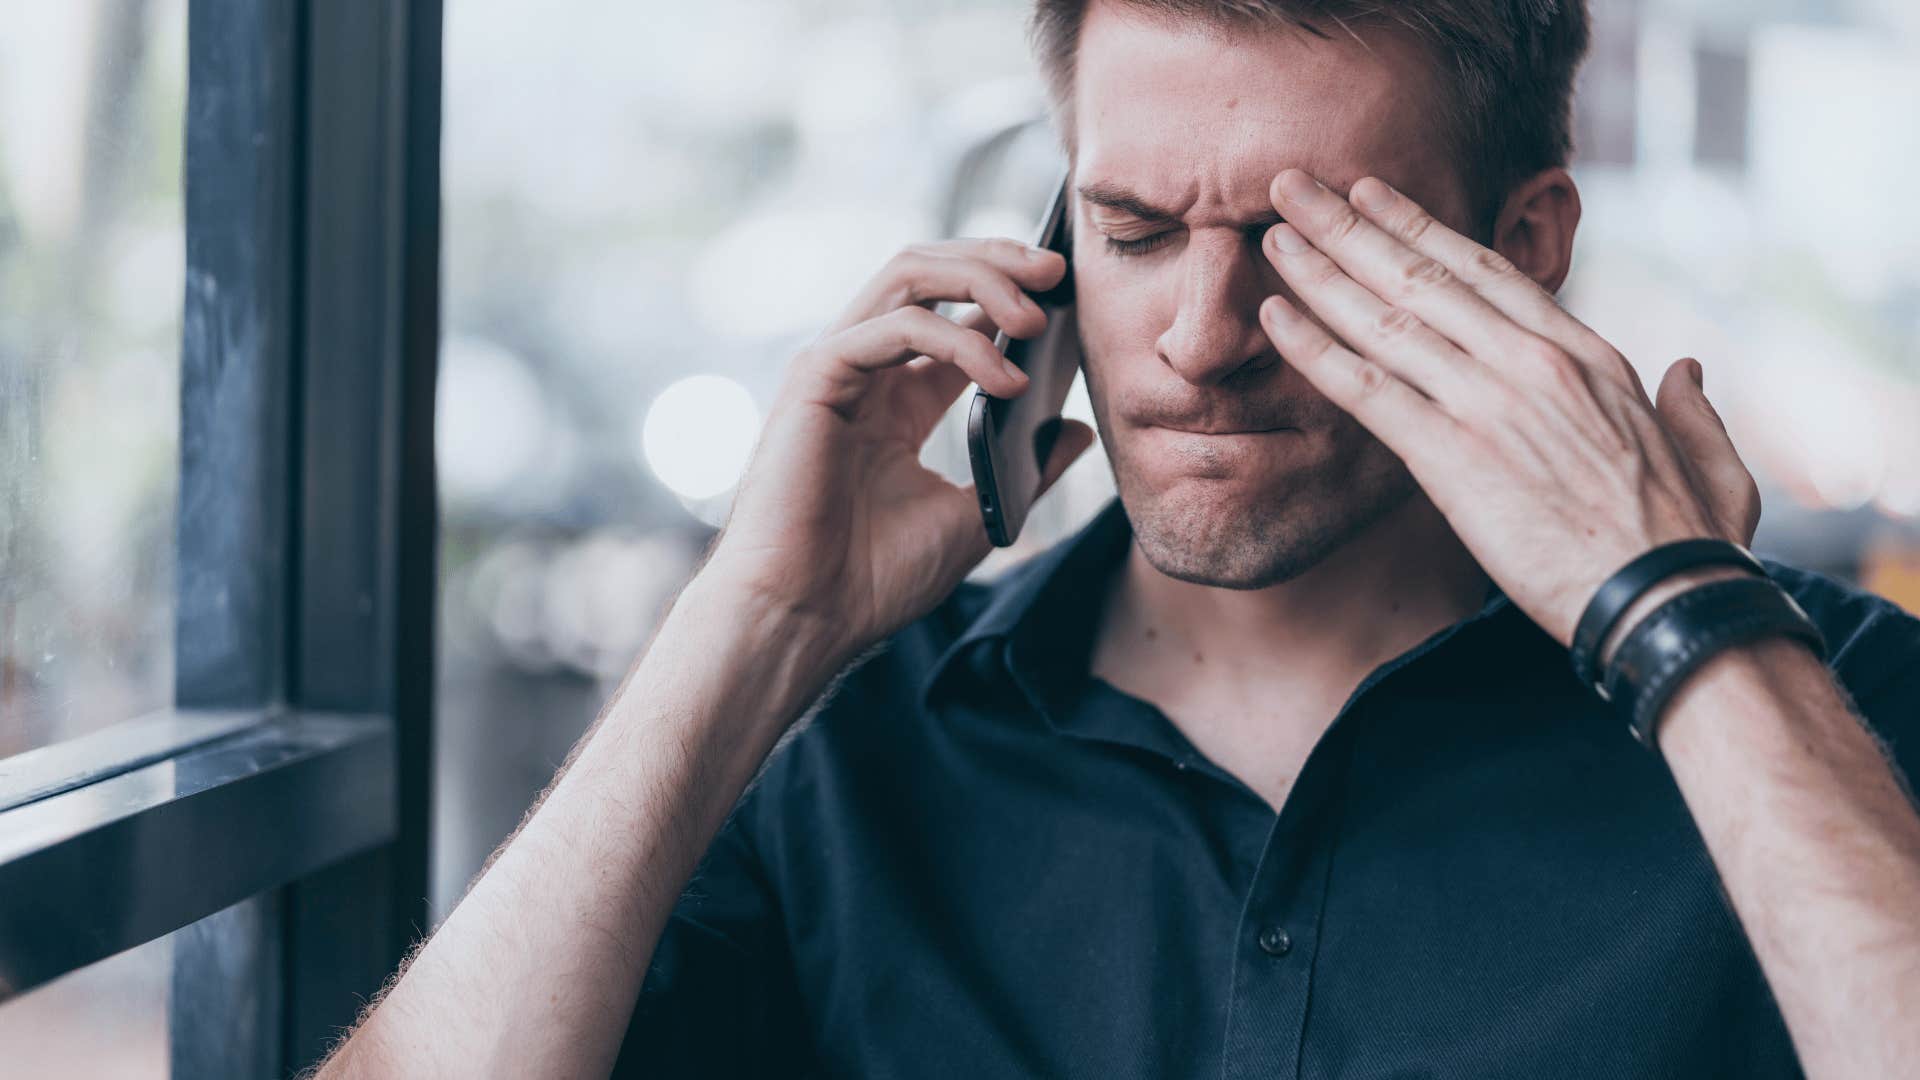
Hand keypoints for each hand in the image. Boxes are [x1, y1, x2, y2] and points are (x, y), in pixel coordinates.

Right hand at [705, 238, 1095, 664]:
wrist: (807, 619)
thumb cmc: (874, 579)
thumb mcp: (978, 515)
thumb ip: (1026, 467)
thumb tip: (1078, 428)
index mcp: (896, 399)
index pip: (954, 311)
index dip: (1010, 291)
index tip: (1069, 294)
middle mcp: (864, 371)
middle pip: (929, 272)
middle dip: (997, 259)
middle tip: (1057, 271)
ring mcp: (836, 368)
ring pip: (908, 275)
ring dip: (981, 280)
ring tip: (1037, 316)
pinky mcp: (816, 378)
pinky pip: (895, 326)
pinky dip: (959, 341)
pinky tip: (1006, 379)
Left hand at [1255, 168, 1760, 647]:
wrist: (1669, 602)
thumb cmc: (1693, 544)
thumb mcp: (1713, 459)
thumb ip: (1693, 408)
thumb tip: (1690, 369)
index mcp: (1587, 355)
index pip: (1486, 272)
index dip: (1420, 228)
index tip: (1372, 195)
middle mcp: (1532, 362)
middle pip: (1422, 276)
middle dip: (1349, 225)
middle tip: (1294, 186)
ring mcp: (1489, 404)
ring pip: (1387, 319)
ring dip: (1321, 270)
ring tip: (1273, 231)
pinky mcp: (1452, 458)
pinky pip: (1367, 390)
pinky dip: (1315, 348)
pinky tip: (1275, 315)